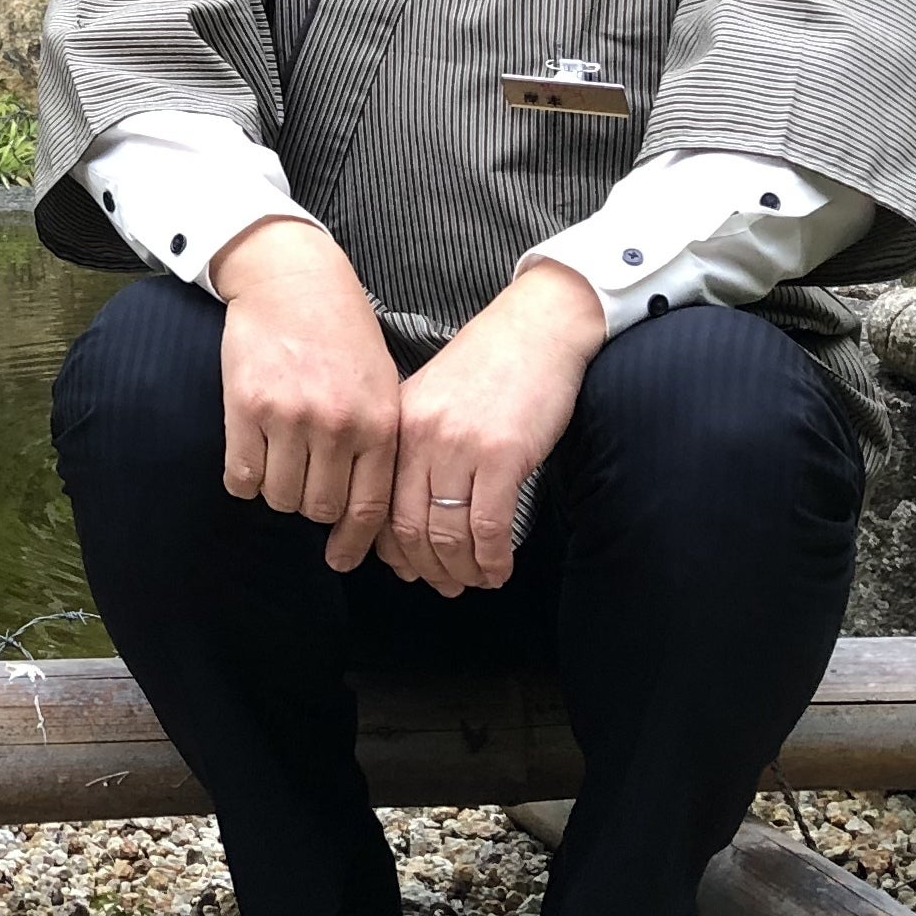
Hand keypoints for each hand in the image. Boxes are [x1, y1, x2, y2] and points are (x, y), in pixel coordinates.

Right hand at [211, 218, 400, 573]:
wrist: (291, 279)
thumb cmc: (342, 332)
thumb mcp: (382, 384)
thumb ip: (379, 441)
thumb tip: (369, 511)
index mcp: (379, 423)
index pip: (369, 509)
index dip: (353, 544)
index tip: (340, 560)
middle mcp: (337, 426)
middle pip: (319, 509)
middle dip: (311, 507)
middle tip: (304, 483)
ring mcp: (289, 417)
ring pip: (279, 497)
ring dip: (277, 490)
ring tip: (278, 459)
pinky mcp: (246, 407)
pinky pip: (240, 476)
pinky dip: (243, 478)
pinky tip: (251, 455)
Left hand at [383, 264, 603, 595]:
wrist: (537, 328)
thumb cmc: (490, 366)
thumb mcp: (432, 398)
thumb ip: (416, 447)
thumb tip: (407, 514)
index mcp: (398, 425)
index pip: (378, 504)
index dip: (390, 549)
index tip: (404, 570)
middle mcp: (421, 437)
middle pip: (408, 528)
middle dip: (424, 569)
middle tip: (443, 587)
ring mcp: (460, 447)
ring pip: (446, 535)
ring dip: (461, 571)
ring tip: (475, 581)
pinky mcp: (502, 455)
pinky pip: (488, 527)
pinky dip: (492, 559)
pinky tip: (499, 570)